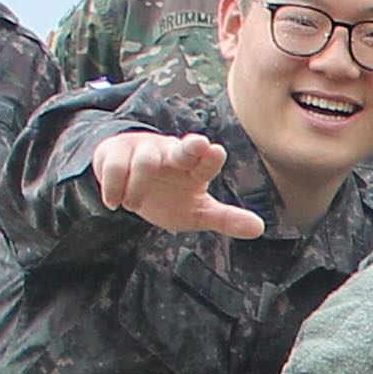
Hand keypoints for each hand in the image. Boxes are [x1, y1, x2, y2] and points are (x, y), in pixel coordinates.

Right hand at [92, 128, 264, 236]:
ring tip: (133, 205)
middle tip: (199, 145)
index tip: (215, 152)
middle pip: (181, 149)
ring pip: (144, 160)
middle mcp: (172, 154)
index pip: (206, 161)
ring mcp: (144, 149)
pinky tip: (114, 202)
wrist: (127, 188)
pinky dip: (113, 186)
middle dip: (189, 148)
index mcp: (194, 168)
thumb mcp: (196, 212)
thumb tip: (259, 228)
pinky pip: (114, 165)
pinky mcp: (116, 151)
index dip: (210, 158)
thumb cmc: (170, 196)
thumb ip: (225, 219)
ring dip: (138, 188)